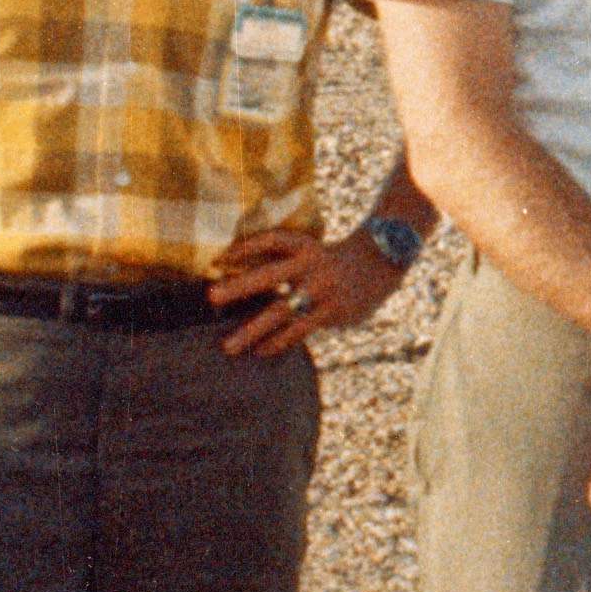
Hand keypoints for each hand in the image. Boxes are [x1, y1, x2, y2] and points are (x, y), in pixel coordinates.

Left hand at [209, 225, 403, 358]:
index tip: (219, 259)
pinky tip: (260, 350)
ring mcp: (322, 291)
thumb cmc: (329, 260)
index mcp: (304, 246)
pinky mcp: (332, 312)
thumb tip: (234, 268)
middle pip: (270, 275)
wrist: (379, 264)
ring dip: (252, 330)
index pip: (271, 241)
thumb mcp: (309, 250)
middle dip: (239, 286)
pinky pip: (299, 330)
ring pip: (281, 312)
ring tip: (228, 347)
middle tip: (211, 297)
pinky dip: (278, 341)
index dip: (245, 247)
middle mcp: (312, 266)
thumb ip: (280, 258)